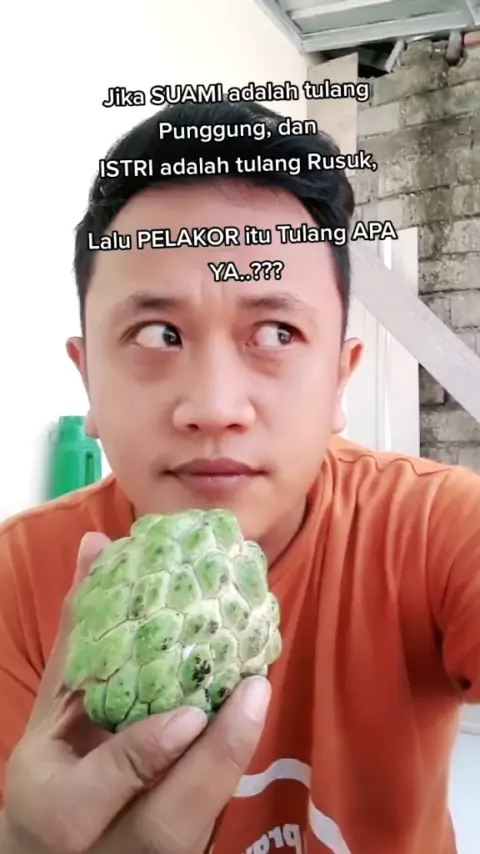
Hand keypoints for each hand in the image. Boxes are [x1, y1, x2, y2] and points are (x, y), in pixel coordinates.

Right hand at [3, 533, 270, 853]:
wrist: (55, 851)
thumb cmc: (52, 768)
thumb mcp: (50, 711)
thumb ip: (76, 637)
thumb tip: (98, 546)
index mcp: (52, 812)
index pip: (84, 805)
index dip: (138, 758)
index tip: (189, 715)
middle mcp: (104, 849)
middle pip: (164, 829)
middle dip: (216, 762)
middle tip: (255, 689)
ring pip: (199, 829)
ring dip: (235, 759)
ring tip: (259, 690)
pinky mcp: (181, 853)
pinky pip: (212, 816)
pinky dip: (233, 763)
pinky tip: (251, 708)